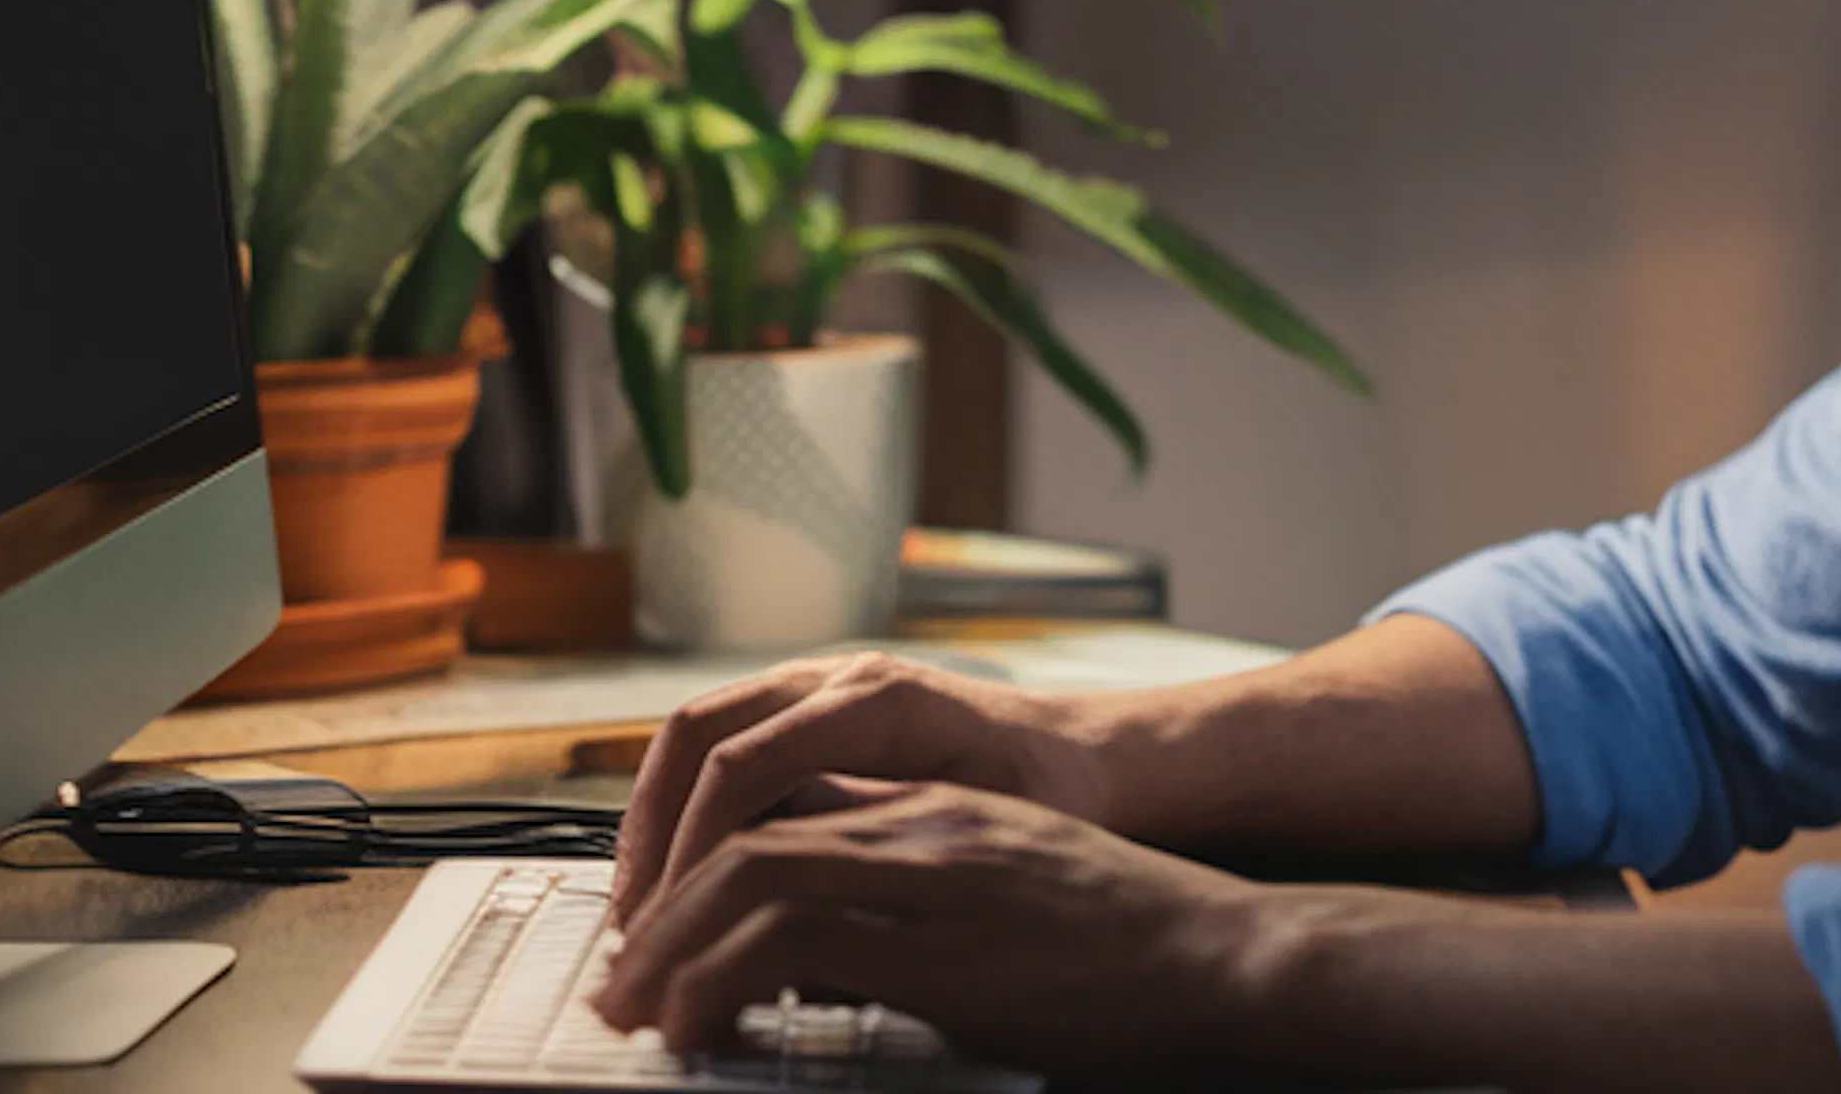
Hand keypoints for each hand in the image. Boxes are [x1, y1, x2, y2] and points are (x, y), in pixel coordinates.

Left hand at [594, 779, 1272, 1084]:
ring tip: (639, 1017)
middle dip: (658, 916)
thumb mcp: (1001, 906)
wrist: (1222, 953)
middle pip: (739, 838)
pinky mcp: (940, 934)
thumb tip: (828, 961)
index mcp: (930, 810)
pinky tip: (702, 1031)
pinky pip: (790, 942)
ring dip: (671, 950)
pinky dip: (722, 984)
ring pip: (747, 878)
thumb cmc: (1128, 949)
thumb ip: (915, 909)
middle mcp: (916, 822)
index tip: (655, 945)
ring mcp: (927, 869)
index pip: (775, 814)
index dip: (694, 877)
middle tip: (619, 991)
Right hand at [611, 652, 1115, 927]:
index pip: (743, 764)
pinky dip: (687, 806)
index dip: (694, 847)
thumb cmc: (1054, 799)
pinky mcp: (812, 711)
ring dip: (656, 818)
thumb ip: (886, 856)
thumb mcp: (980, 833)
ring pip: (698, 734)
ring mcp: (818, 686)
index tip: (672, 920)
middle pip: (696, 733)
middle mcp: (836, 678)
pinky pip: (724, 745)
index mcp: (877, 702)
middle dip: (651, 829)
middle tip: (633, 919)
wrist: (1092, 757)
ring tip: (642, 904)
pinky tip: (684, 874)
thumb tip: (792, 917)